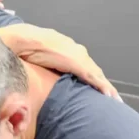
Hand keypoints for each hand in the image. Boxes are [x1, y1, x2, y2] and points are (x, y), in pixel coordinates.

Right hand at [0, 24, 121, 100]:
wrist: (24, 39)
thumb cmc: (26, 48)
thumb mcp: (36, 58)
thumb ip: (42, 64)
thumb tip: (34, 75)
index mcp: (67, 50)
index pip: (83, 66)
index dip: (91, 77)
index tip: (96, 88)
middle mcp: (76, 52)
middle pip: (94, 70)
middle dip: (102, 82)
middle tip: (111, 96)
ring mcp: (78, 58)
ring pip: (97, 74)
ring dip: (106, 87)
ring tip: (114, 99)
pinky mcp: (78, 65)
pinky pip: (94, 78)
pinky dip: (103, 87)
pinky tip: (110, 96)